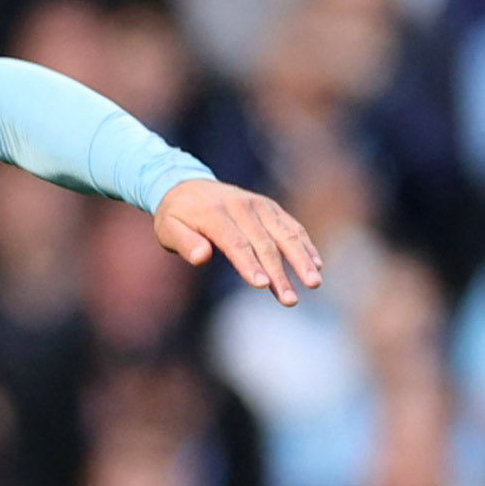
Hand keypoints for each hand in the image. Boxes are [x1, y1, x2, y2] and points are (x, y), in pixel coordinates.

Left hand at [153, 177, 321, 307]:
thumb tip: (202, 257)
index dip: (249, 264)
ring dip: (302, 260)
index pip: (235, 243)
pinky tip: (316, 265)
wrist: (187, 185)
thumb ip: (184, 243)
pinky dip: (305, 245)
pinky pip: (292, 227)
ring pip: (285, 234)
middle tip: (290, 300)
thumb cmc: (177, 216)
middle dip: (279, 273)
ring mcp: (260, 205)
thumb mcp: (168, 229)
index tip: (262, 285)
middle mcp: (242, 207)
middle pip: (264, 244)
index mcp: (214, 214)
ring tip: (314, 283)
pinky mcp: (272, 208)